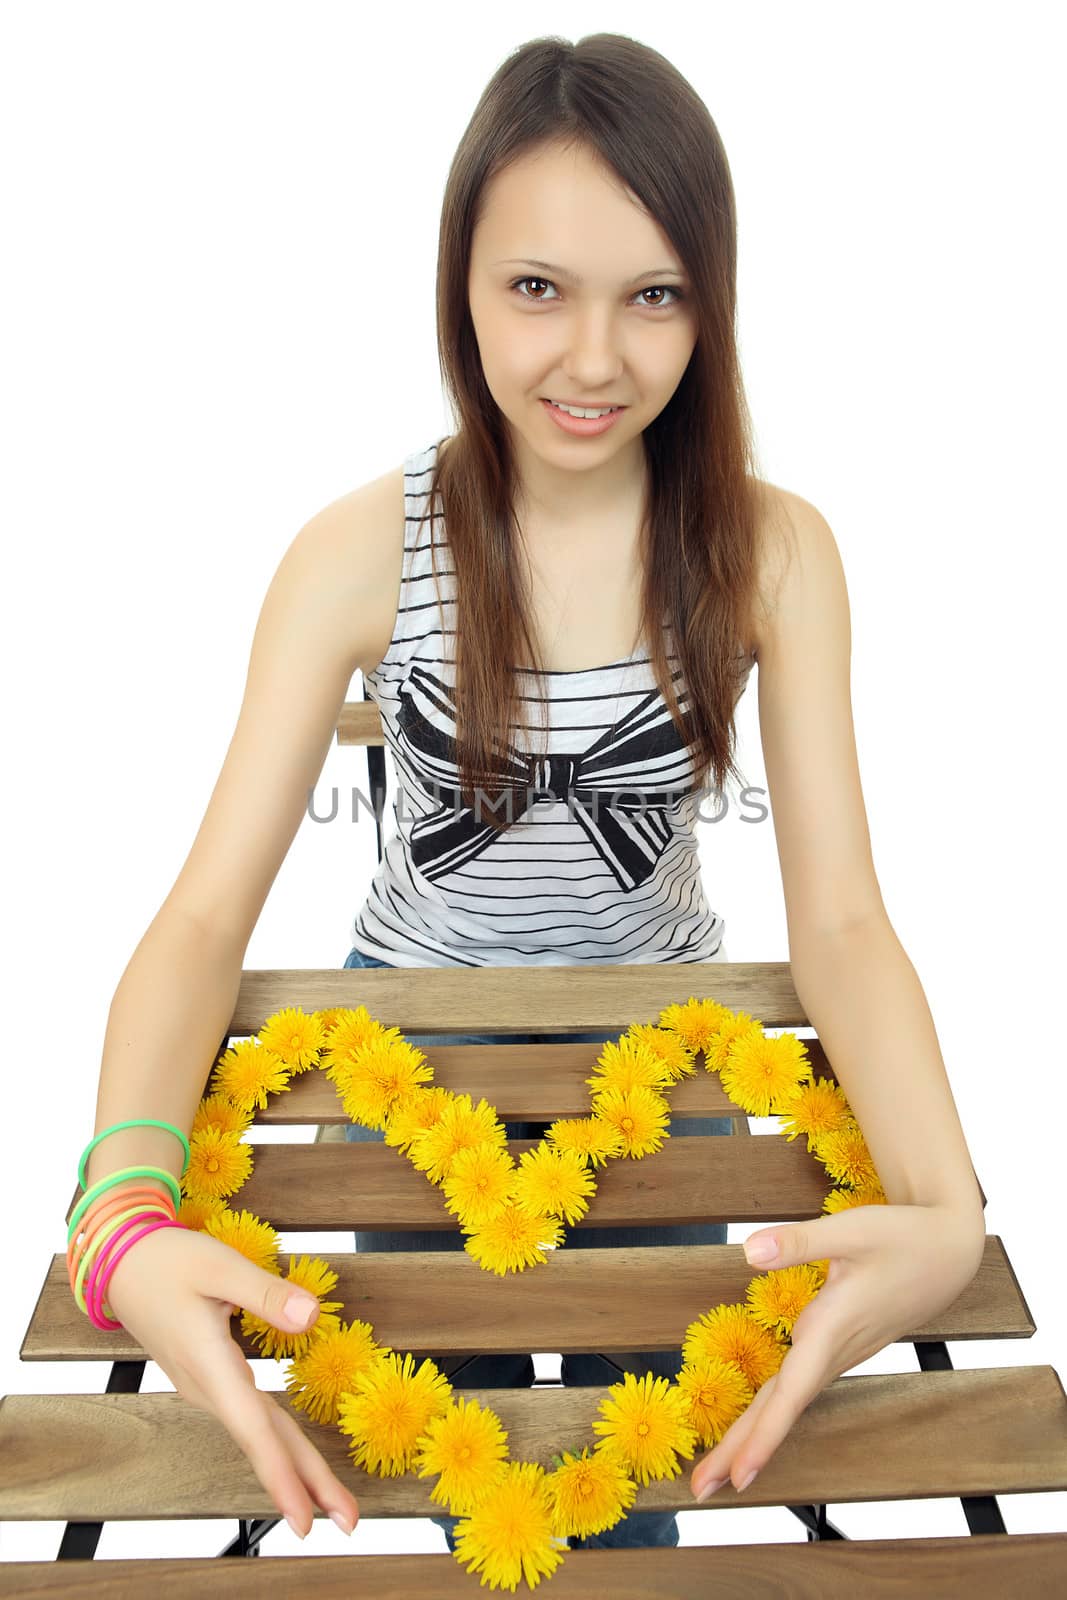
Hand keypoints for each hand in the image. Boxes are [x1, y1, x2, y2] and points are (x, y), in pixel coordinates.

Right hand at [104, 1219, 360, 1538]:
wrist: (120, 1264)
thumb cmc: (169, 1261)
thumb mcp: (219, 1266)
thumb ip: (266, 1293)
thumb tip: (312, 1316)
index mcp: (208, 1363)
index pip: (253, 1427)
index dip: (281, 1473)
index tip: (305, 1517)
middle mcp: (207, 1387)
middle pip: (264, 1441)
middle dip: (305, 1484)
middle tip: (349, 1522)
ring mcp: (207, 1387)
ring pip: (259, 1431)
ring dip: (295, 1466)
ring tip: (331, 1501)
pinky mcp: (210, 1379)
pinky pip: (251, 1418)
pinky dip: (277, 1443)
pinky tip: (296, 1461)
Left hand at [689, 1202, 984, 1499]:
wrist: (949, 1254)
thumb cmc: (903, 1238)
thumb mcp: (853, 1231)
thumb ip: (798, 1241)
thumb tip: (747, 1250)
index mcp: (833, 1327)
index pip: (791, 1393)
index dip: (763, 1436)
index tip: (737, 1476)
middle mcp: (834, 1350)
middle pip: (781, 1409)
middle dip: (741, 1449)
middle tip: (700, 1489)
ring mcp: (838, 1353)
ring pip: (788, 1401)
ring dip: (752, 1434)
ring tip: (717, 1469)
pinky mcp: (839, 1346)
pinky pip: (798, 1387)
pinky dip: (772, 1411)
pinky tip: (755, 1422)